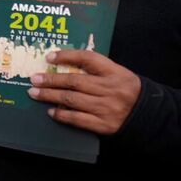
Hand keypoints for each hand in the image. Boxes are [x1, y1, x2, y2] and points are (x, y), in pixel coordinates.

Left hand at [27, 50, 141, 134]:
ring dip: (50, 96)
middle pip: (74, 81)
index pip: (87, 59)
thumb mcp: (117, 73)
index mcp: (114, 72)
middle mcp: (109, 89)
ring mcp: (106, 107)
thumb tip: (62, 64)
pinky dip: (62, 115)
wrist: (146, 114)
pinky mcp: (103, 124)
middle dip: (51, 80)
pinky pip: (77, 119)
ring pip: (72, 100)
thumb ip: (95, 68)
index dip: (67, 56)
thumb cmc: (125, 89)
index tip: (49, 57)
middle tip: (34, 78)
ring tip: (35, 93)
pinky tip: (51, 111)